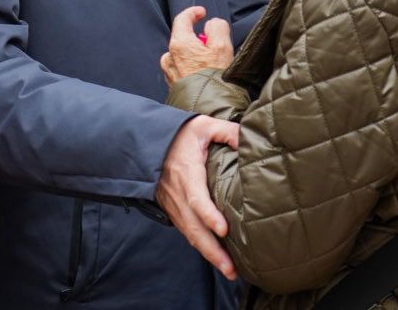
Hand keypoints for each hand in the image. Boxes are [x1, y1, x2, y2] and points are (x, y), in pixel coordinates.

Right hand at [156, 115, 239, 280]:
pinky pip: (188, 232)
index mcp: (187, 174)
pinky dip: (201, 247)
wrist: (149, 142)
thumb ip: (226, 132)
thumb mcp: (203, 126)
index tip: (224, 230)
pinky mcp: (174, 211)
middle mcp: (179, 195)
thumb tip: (248, 140)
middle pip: (194, 228)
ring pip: (191, 235)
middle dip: (213, 250)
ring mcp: (174, 206)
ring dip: (209, 254)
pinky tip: (216, 258)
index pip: (197, 199)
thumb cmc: (180, 135)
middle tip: (231, 269)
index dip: (209, 216)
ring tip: (230, 271)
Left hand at [161, 6, 234, 84]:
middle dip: (198, 37)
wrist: (210, 110)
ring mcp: (170, 72)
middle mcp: (169, 57)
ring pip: (182, 54)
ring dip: (195, 54)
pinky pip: (181, 68)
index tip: (202, 13)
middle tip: (213, 43)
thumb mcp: (222, 46)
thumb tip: (212, 24)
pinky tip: (205, 74)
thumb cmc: (215, 79)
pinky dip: (192, 66)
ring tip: (211, 63)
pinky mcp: (174, 85)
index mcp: (179, 44)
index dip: (193, 12)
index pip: (182, 19)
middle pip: (183, 37)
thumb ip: (217, 27)